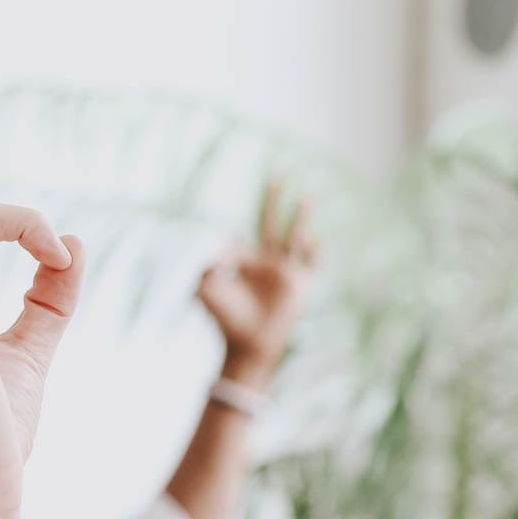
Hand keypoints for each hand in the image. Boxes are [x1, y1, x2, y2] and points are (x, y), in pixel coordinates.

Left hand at [196, 180, 318, 389]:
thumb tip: (222, 246)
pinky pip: (311, 262)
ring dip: (300, 216)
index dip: (230, 249)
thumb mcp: (205, 291)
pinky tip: (307, 238)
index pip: (238, 240)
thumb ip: (205, 266)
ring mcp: (284, 272)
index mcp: (242, 264)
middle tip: (276, 173)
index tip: (226, 266)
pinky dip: (312, 249)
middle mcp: (265, 263)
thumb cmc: (225, 320)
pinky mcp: (299, 285)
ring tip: (307, 195)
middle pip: (269, 223)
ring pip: (294, 236)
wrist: (248, 344)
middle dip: (272, 199)